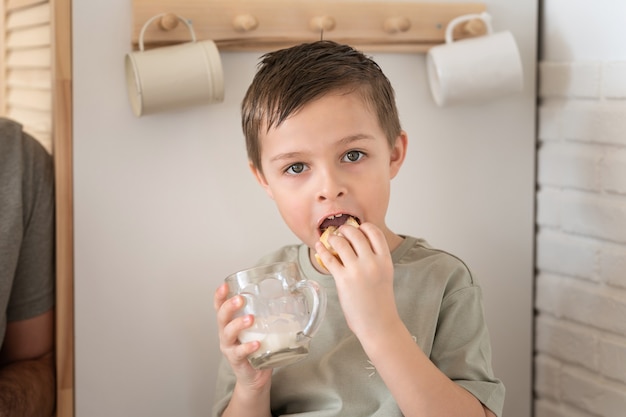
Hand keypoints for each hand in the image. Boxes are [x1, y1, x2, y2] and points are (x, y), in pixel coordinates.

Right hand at [214, 284, 271, 390]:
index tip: (225, 285)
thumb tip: (288, 300)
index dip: (220, 295)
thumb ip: (269, 316)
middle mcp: (226, 333)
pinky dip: (247, 347)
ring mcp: (229, 347)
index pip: (220, 306)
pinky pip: (239, 352)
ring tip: (250, 319)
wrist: (255, 376)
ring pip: (227, 333)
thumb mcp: (260, 329)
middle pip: (221, 317)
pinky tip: (256, 344)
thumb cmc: (257, 349)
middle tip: (240, 299)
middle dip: (229, 306)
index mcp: (230, 322)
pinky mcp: (236, 360)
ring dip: (238, 324)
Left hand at [314, 222, 399, 337]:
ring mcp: (357, 271)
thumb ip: (375, 259)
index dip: (364, 227)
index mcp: (385, 260)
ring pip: (340, 242)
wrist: (378, 324)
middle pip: (356, 233)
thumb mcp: (385, 275)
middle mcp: (372, 262)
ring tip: (330, 240)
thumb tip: (359, 244)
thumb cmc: (380, 302)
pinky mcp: (343, 280)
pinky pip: (329, 258)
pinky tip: (319, 247)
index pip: (375, 232)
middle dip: (345, 229)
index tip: (358, 228)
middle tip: (340, 232)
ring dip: (333, 238)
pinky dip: (322, 250)